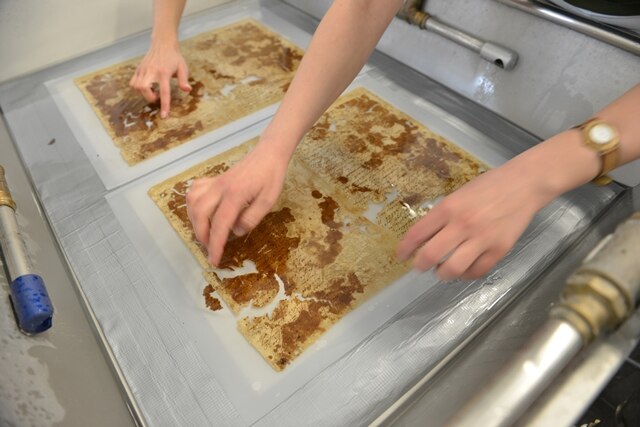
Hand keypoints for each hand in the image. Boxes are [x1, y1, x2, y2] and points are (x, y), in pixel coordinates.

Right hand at [129, 41, 190, 117]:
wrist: (163, 44)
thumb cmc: (174, 57)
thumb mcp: (182, 68)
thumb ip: (184, 80)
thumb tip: (187, 90)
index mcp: (164, 73)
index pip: (164, 92)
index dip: (164, 105)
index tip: (164, 116)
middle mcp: (151, 71)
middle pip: (144, 89)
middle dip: (150, 97)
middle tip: (158, 95)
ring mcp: (143, 70)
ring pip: (136, 87)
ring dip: (144, 93)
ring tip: (153, 89)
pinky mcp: (138, 69)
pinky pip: (133, 83)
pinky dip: (138, 88)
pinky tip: (147, 85)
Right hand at [186, 142, 289, 265]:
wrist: (268, 154)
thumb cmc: (271, 178)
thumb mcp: (269, 201)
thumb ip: (252, 218)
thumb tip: (235, 233)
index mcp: (235, 195)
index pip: (220, 224)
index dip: (215, 245)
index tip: (214, 260)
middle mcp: (220, 188)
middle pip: (200, 214)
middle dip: (202, 235)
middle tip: (211, 248)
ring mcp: (214, 182)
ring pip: (193, 203)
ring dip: (195, 221)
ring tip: (205, 233)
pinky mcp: (213, 179)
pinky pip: (194, 191)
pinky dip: (193, 204)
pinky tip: (201, 212)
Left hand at [396, 161, 553, 279]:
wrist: (524, 184)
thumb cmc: (488, 186)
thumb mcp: (458, 194)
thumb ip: (443, 215)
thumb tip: (425, 237)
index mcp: (448, 207)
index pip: (417, 234)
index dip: (405, 249)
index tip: (401, 256)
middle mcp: (463, 224)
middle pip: (431, 255)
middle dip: (420, 265)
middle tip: (419, 266)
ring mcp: (482, 239)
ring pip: (453, 269)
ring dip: (442, 274)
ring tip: (442, 271)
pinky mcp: (499, 249)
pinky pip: (477, 271)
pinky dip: (466, 275)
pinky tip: (463, 269)